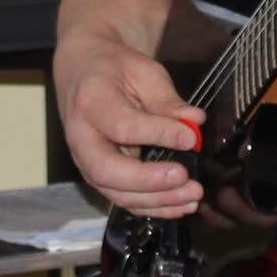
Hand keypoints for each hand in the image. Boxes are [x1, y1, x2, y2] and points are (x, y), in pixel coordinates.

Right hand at [54, 33, 205, 217]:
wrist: (83, 72)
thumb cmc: (113, 69)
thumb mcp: (143, 71)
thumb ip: (168, 100)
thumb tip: (195, 123)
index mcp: (91, 101)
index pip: (122, 125)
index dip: (158, 134)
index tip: (190, 137)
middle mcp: (81, 137)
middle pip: (107, 170)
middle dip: (148, 180)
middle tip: (184, 176)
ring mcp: (86, 160)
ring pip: (115, 193)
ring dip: (156, 200)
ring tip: (191, 196)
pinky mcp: (98, 176)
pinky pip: (123, 199)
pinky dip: (153, 208)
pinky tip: (180, 205)